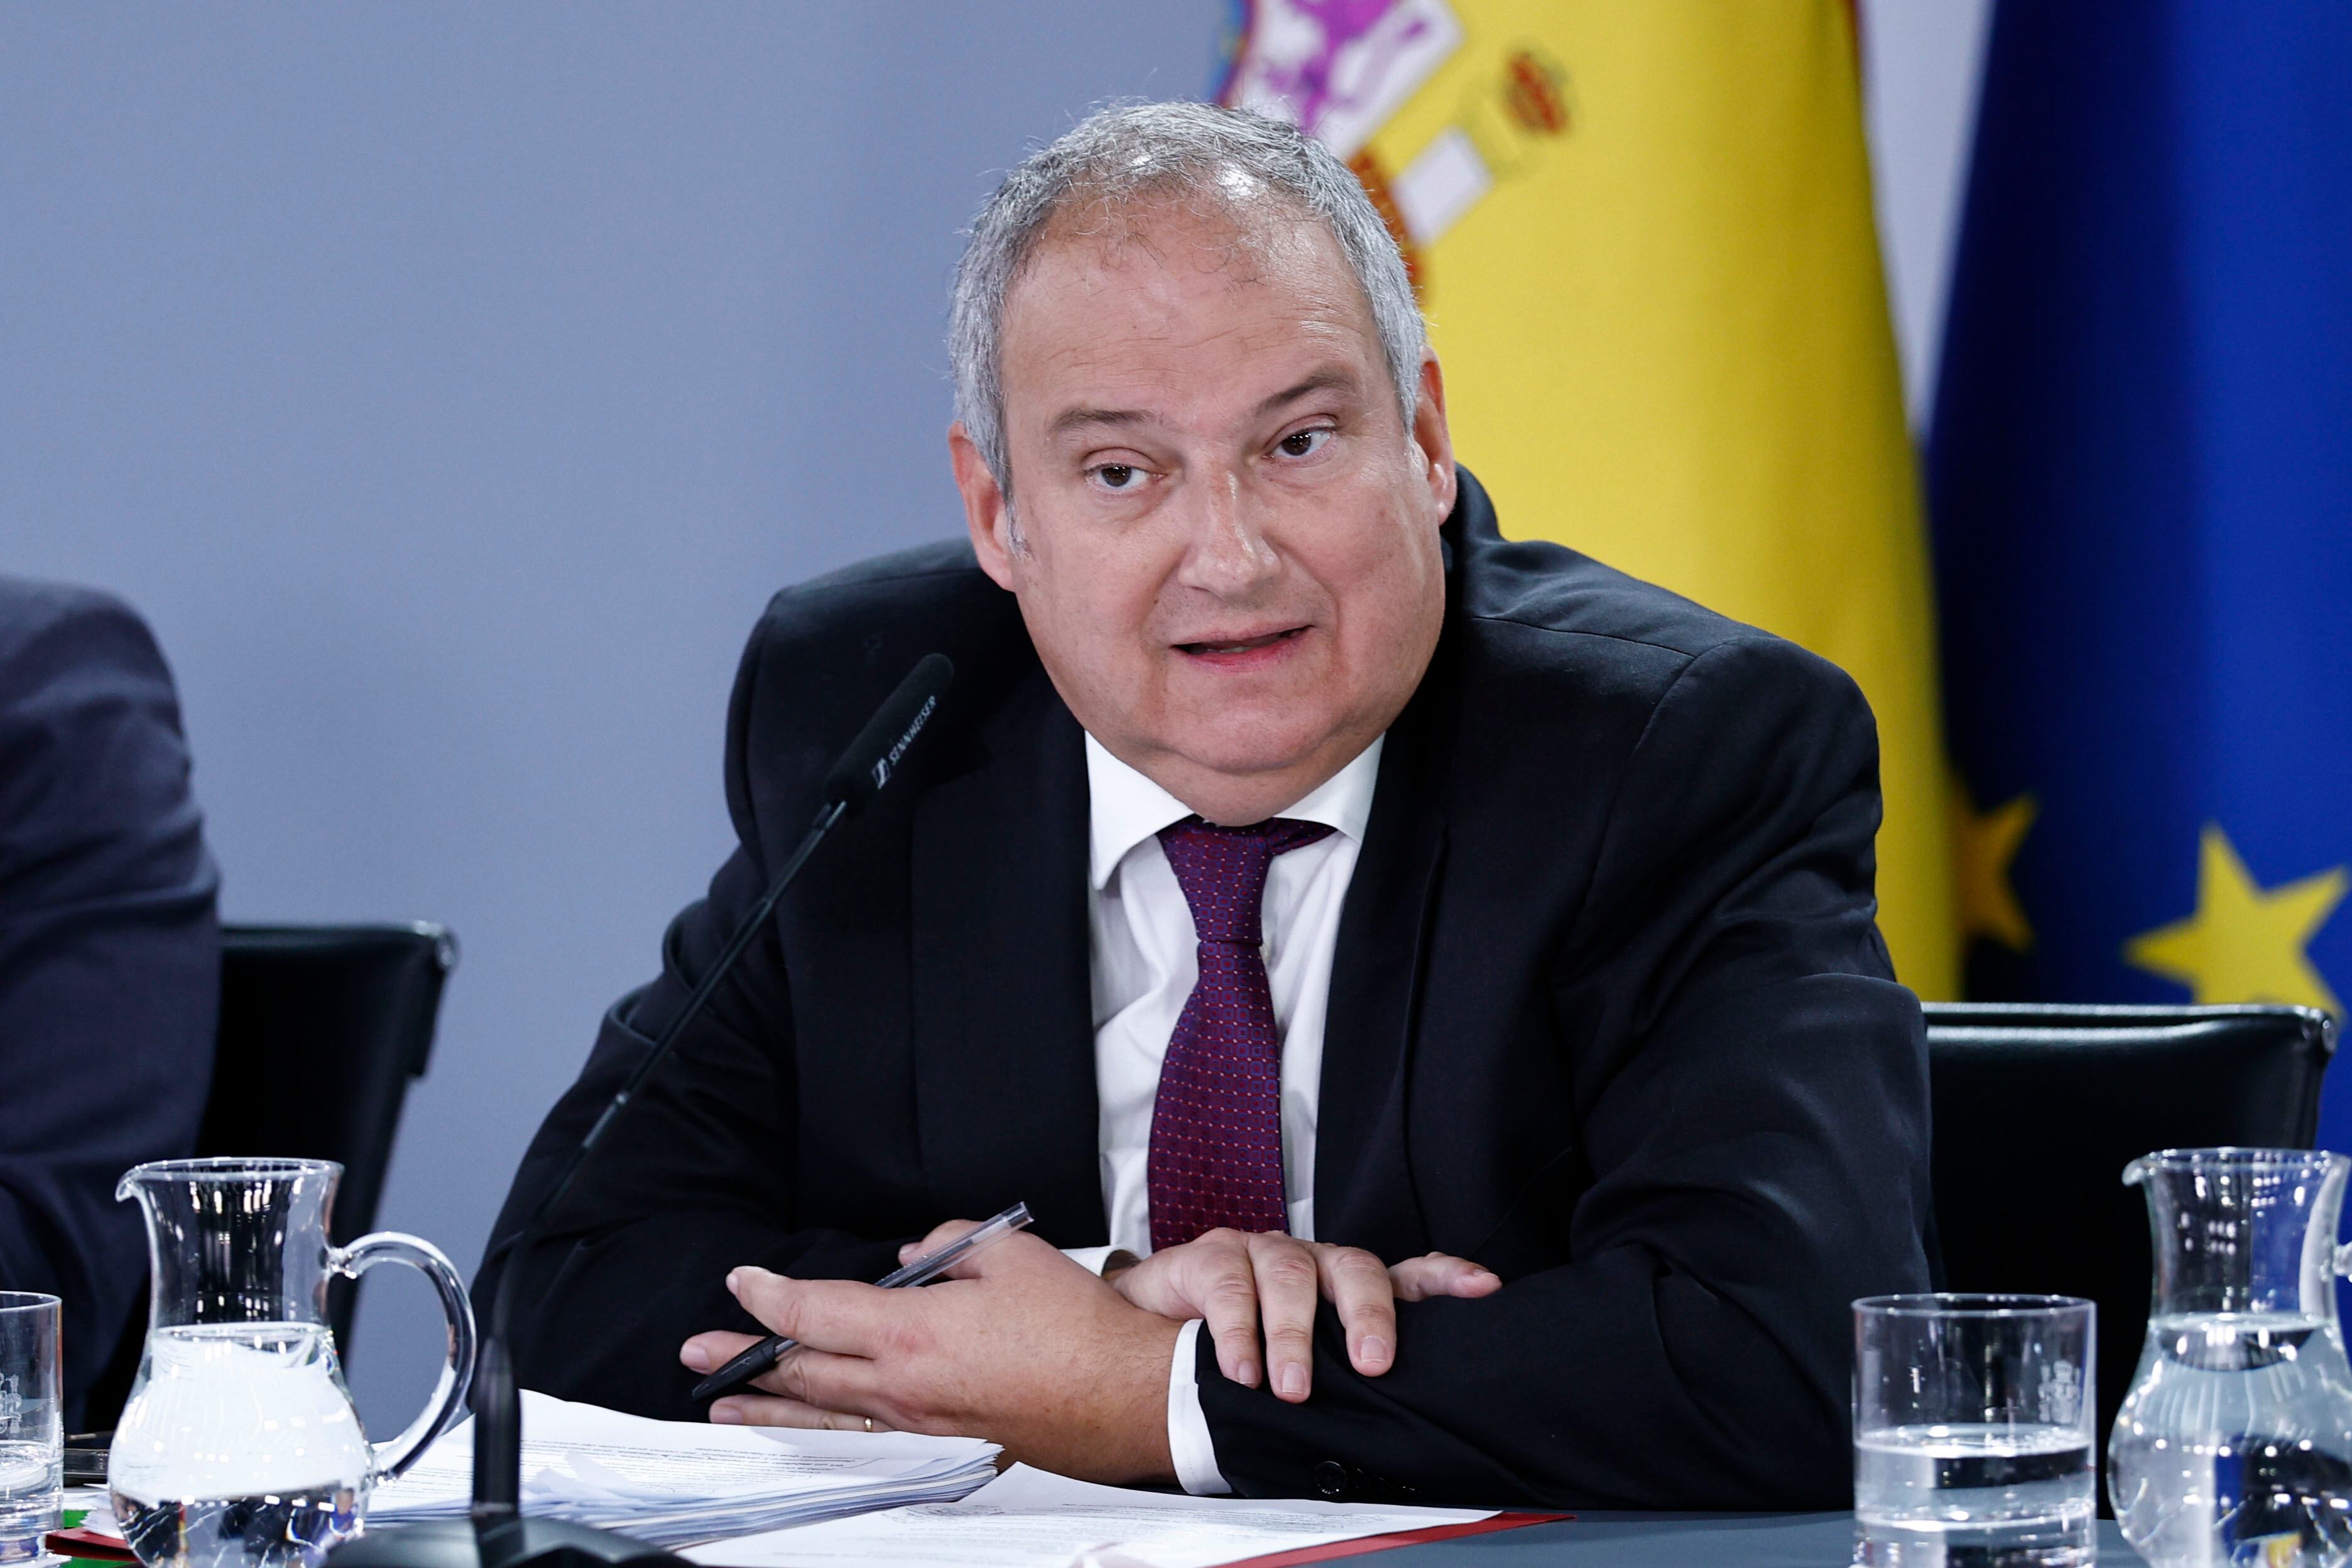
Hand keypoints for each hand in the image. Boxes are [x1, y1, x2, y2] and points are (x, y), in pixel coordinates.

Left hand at [679, 1222, 1181, 1483]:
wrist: (1124, 1397)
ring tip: (726, 1402)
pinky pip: (864, 1435)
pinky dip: (823, 1429)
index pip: (815, 1312)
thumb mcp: (1012, 1253)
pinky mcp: (943, 1440)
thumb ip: (949, 1244)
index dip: (768, 1295)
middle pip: (805, 1370)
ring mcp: (919, 1421)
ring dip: (771, 1404)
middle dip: (744, 1357)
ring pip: (826, 1412)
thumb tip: (914, 1257)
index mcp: (912, 1331)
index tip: (741, 1281)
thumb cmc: (1075, 1327)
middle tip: (697, 1351)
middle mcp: (903, 1385)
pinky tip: (810, 1427)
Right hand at [1106, 1228, 1498, 1401]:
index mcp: (1345, 1286)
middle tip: (1373, 1365)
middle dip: (1368, 1315)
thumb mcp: (1306, 1367)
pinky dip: (1237, 1331)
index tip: (1484, 1290)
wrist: (1152, 1333)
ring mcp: (1261, 1252)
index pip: (1406, 1276)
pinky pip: (1228, 1285)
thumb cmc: (1246, 1352)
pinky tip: (1240, 1370)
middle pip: (1354, 1268)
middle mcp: (1312, 1262)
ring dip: (1292, 1334)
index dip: (1446, 1279)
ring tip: (1289, 1388)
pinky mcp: (1210, 1256)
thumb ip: (1346, 1378)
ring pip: (1290, 1274)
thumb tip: (1405, 1420)